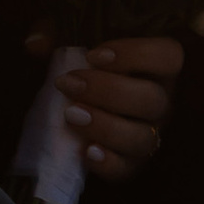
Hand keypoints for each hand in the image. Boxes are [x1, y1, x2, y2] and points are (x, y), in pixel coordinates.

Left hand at [26, 30, 184, 184]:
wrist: (79, 104)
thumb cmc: (84, 66)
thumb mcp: (71, 42)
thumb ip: (55, 34)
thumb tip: (35, 42)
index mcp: (157, 67)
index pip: (168, 56)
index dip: (135, 54)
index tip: (94, 55)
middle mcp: (160, 101)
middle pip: (152, 100)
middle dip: (108, 92)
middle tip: (69, 84)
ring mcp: (150, 135)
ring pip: (143, 138)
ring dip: (106, 127)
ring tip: (70, 115)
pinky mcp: (131, 163)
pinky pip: (128, 169)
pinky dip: (108, 163)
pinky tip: (85, 151)